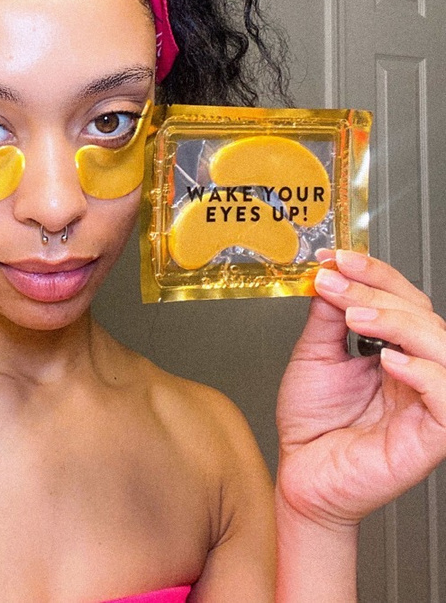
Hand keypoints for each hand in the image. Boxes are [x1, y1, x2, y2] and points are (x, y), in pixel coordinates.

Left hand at [276, 249, 445, 528]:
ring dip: (399, 323)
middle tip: (337, 284)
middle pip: (423, 316)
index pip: (404, 299)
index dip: (376, 273)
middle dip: (378, 292)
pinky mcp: (432, 436)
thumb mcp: (314, 354)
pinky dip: (425, 374)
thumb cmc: (312, 424)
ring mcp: (428, 402)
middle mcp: (417, 371)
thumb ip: (327, 315)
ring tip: (355, 317)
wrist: (301, 475)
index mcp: (396, 349)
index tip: (338, 258)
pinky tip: (390, 361)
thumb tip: (333, 274)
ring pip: (443, 348)